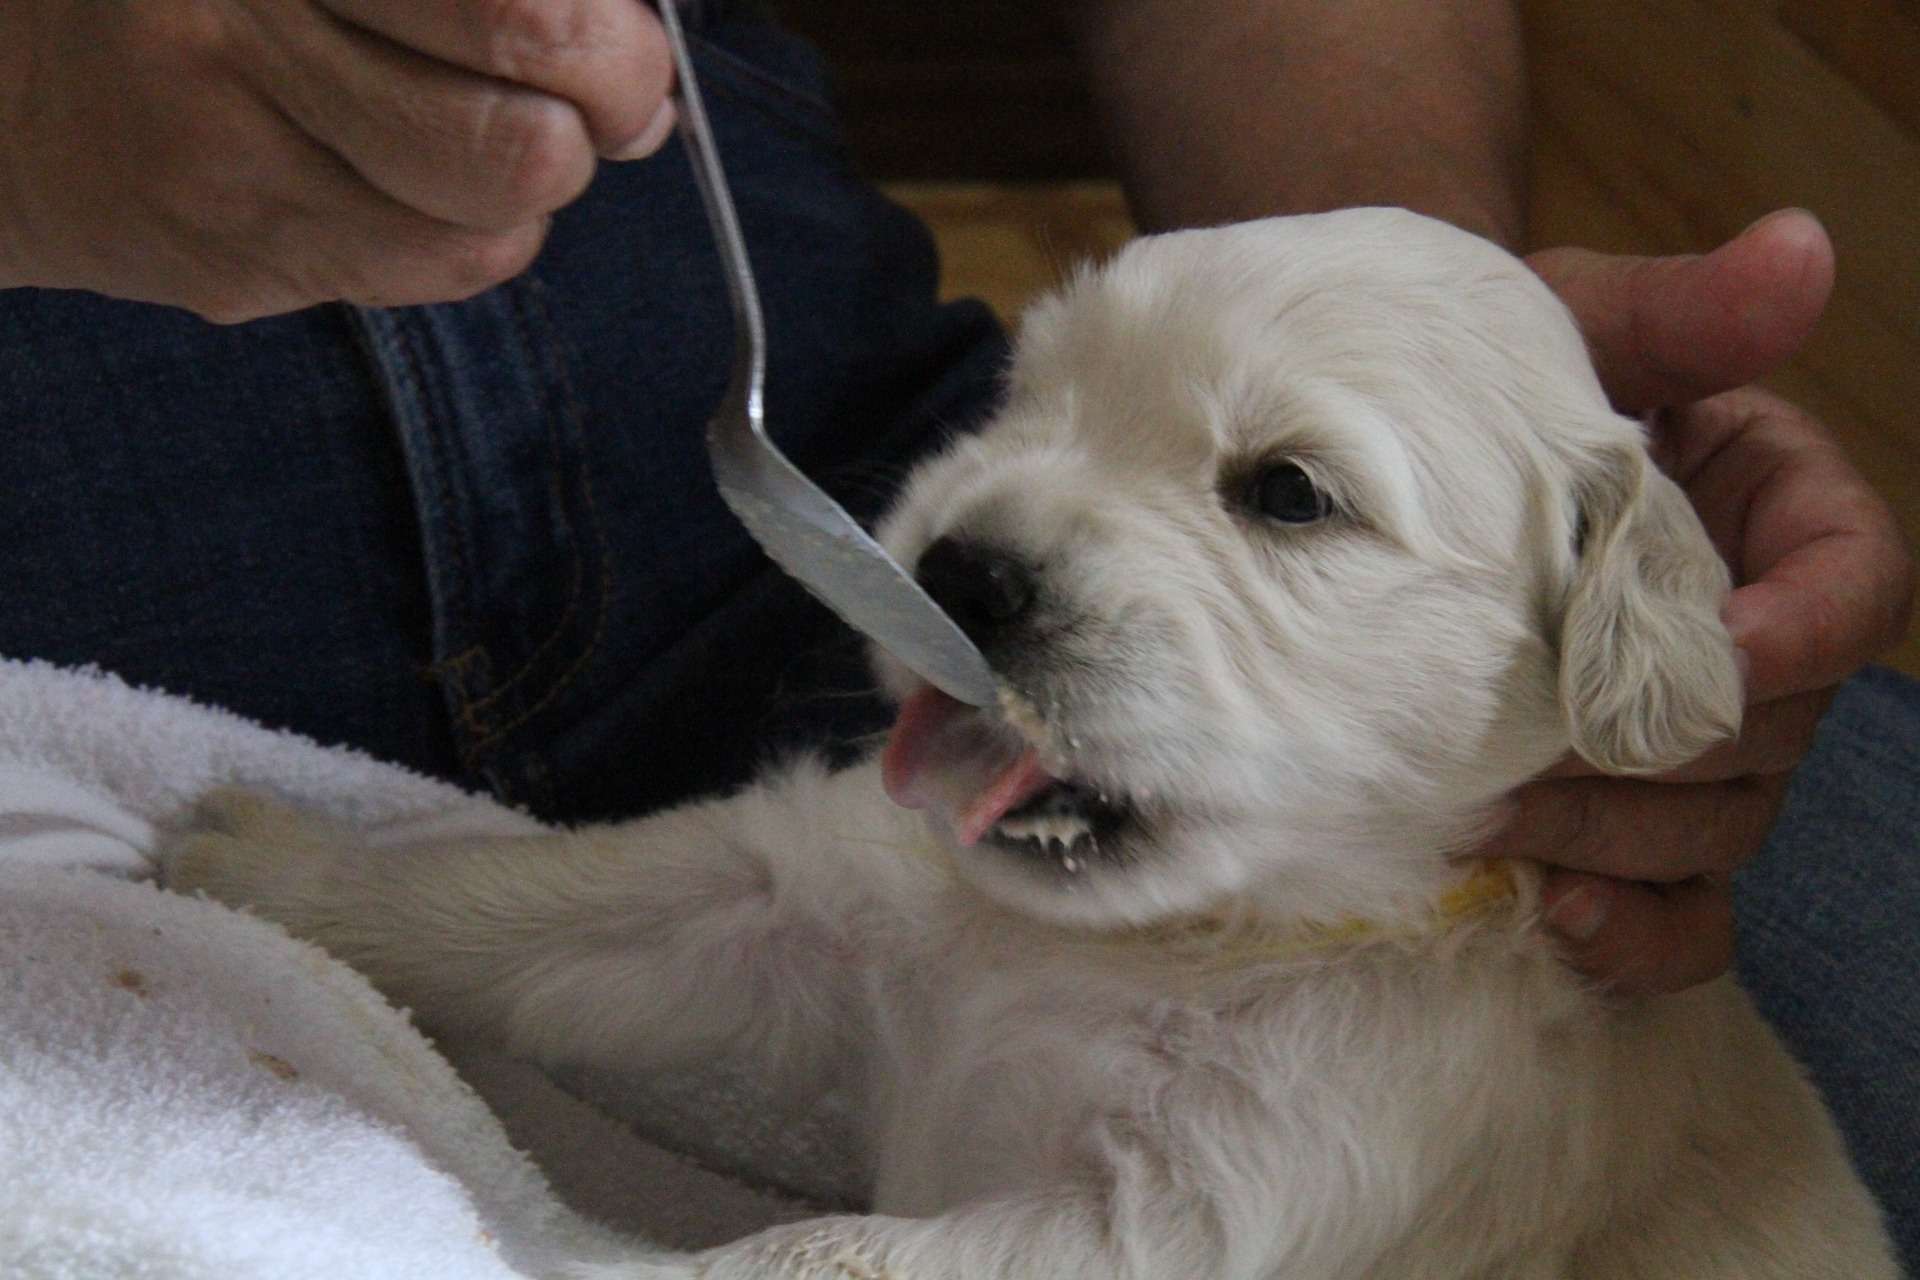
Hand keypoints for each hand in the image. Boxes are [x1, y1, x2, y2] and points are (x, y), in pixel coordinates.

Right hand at [0, 0, 674, 320]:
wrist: (9, 80)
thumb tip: (639, 73)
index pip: (518, 9)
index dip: (611, 44)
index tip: (615, 39)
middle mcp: (244, 31)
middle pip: (523, 134)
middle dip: (600, 119)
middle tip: (591, 96)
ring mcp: (233, 157)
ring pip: (494, 224)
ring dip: (533, 186)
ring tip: (483, 132)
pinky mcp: (238, 259)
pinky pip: (434, 273)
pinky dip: (470, 235)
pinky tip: (418, 183)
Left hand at [1486, 210, 1913, 993]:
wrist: (1384, 468)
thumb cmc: (1482, 388)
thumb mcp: (1566, 331)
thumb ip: (1675, 313)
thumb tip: (1800, 249)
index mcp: (1771, 518)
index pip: (1856, 585)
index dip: (1806, 629)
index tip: (1719, 646)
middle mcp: (1749, 639)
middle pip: (1775, 732)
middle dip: (1663, 754)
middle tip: (1534, 750)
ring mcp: (1690, 743)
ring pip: (1720, 829)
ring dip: (1622, 839)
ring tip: (1501, 821)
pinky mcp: (1625, 819)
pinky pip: (1676, 908)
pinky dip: (1633, 930)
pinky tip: (1556, 914)